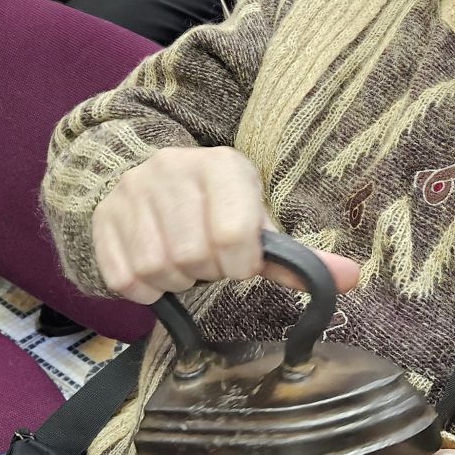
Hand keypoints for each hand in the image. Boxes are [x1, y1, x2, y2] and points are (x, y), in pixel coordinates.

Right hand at [92, 146, 360, 303]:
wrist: (152, 177)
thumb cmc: (220, 206)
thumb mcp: (258, 219)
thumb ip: (299, 257)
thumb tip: (352, 279)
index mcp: (221, 165)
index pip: (234, 234)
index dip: (242, 264)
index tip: (242, 263)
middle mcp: (171, 169)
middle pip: (194, 256)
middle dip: (208, 271)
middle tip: (211, 262)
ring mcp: (130, 192)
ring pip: (157, 270)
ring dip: (177, 281)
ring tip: (185, 262)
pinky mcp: (102, 218)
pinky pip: (124, 279)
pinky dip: (145, 289)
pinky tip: (158, 270)